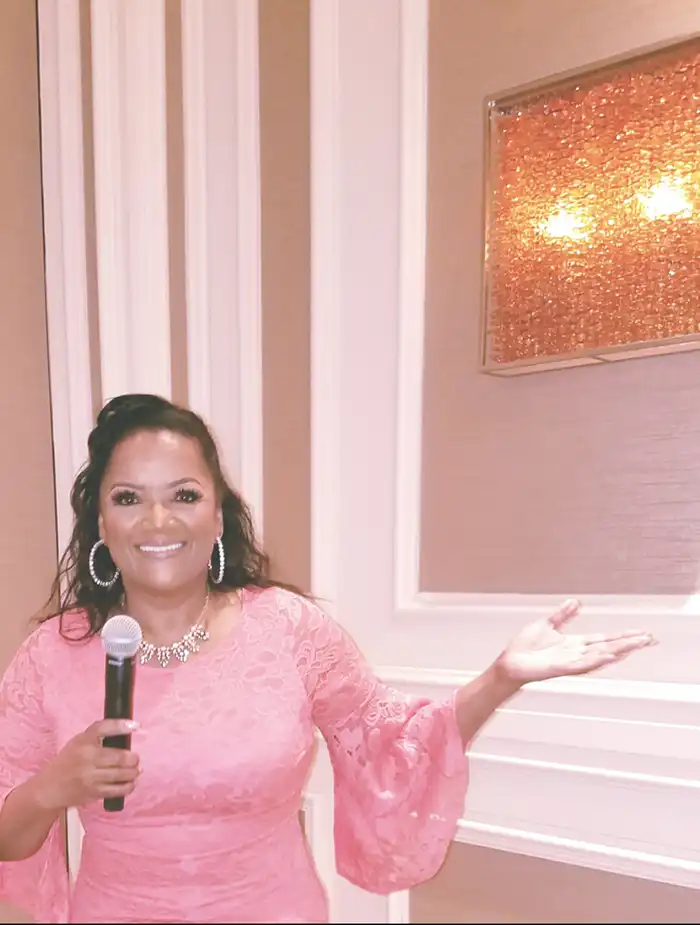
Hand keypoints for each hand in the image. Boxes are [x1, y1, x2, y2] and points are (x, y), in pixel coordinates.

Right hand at [31, 719, 140, 811]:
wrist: (48, 788)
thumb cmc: (67, 761)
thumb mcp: (79, 741)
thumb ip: (99, 734)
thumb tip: (127, 728)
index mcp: (83, 741)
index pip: (104, 728)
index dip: (122, 726)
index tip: (135, 726)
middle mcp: (87, 757)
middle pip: (120, 756)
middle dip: (133, 758)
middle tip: (135, 758)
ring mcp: (91, 777)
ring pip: (121, 774)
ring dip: (133, 772)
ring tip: (136, 770)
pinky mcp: (93, 793)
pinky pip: (116, 790)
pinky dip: (128, 787)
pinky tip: (131, 783)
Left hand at [496, 598, 655, 684]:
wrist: (509, 663)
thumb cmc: (525, 648)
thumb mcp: (546, 624)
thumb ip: (563, 615)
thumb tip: (577, 602)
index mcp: (574, 644)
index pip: (604, 639)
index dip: (622, 636)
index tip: (640, 633)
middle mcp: (576, 653)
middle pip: (608, 647)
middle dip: (629, 644)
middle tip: (649, 639)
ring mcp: (570, 662)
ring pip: (600, 656)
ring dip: (618, 651)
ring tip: (636, 646)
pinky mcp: (560, 668)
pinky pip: (582, 664)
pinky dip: (596, 660)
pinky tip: (609, 656)